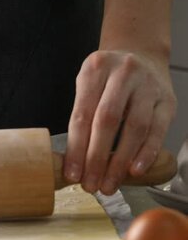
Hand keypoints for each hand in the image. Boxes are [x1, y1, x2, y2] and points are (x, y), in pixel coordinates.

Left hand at [64, 50, 175, 195]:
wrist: (141, 54)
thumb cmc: (107, 78)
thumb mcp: (88, 86)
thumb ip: (81, 117)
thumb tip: (73, 162)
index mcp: (94, 70)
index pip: (82, 115)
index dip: (76, 148)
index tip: (72, 173)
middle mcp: (123, 74)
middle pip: (107, 122)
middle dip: (96, 159)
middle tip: (90, 185)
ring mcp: (148, 85)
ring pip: (134, 128)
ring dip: (120, 161)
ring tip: (109, 184)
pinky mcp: (167, 100)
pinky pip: (157, 129)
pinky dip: (146, 152)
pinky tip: (135, 170)